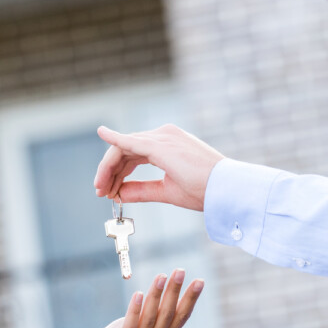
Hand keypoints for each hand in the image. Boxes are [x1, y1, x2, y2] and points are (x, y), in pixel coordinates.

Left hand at [76, 269, 202, 327]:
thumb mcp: (144, 322)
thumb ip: (159, 313)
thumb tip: (176, 289)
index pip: (181, 317)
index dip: (190, 300)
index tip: (200, 281)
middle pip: (167, 316)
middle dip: (174, 292)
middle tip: (180, 271)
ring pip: (149, 319)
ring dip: (156, 296)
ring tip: (161, 276)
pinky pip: (129, 327)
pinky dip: (135, 310)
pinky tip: (139, 293)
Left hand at [92, 124, 225, 210]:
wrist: (226, 190)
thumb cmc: (205, 191)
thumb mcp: (166, 191)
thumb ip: (141, 190)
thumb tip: (119, 194)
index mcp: (168, 146)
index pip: (132, 155)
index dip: (117, 172)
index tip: (108, 191)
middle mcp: (165, 136)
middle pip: (124, 150)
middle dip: (108, 171)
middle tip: (100, 191)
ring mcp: (163, 137)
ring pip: (123, 148)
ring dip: (108, 167)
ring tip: (100, 187)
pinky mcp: (161, 145)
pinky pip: (131, 142)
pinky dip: (114, 139)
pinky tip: (103, 134)